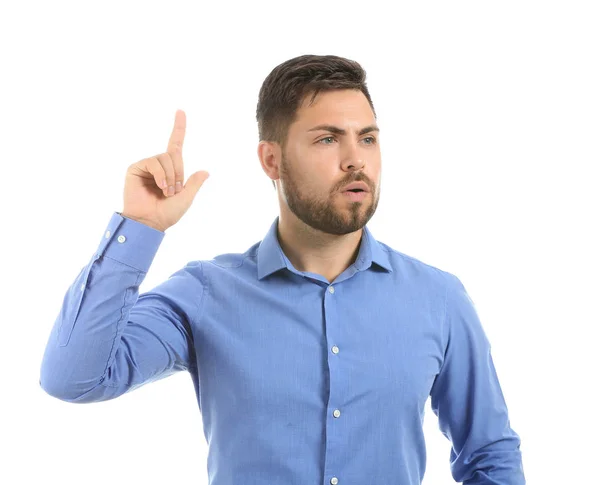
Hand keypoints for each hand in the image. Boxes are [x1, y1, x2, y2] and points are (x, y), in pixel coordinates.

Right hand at [121, 110, 208, 231]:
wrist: (150, 222)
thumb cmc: (167, 213)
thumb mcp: (186, 198)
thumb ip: (194, 183)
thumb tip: (205, 171)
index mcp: (171, 170)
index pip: (175, 144)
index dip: (179, 128)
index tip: (180, 110)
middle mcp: (158, 165)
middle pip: (174, 154)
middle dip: (179, 173)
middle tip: (174, 191)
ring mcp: (146, 165)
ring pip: (165, 158)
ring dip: (170, 176)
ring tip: (166, 191)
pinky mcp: (136, 167)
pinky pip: (153, 161)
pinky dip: (160, 174)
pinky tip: (160, 186)